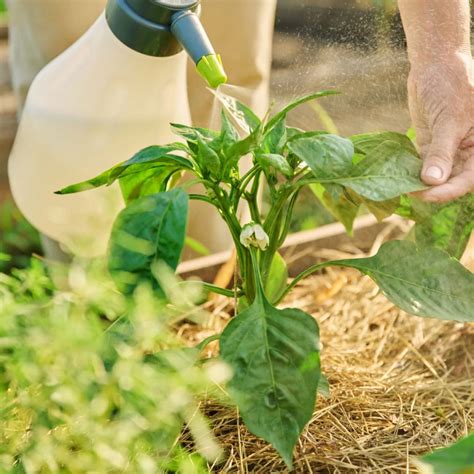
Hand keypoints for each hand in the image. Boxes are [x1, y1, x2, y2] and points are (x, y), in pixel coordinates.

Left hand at [408, 53, 473, 201]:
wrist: (436, 63)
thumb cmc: (452, 85)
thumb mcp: (450, 120)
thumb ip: (442, 152)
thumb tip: (433, 181)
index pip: (468, 179)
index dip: (448, 191)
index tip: (425, 195)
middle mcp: (467, 151)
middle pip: (451, 181)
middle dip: (432, 190)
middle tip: (408, 192)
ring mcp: (448, 148)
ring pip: (436, 175)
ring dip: (419, 183)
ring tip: (400, 187)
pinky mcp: (430, 144)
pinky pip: (422, 163)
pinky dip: (412, 170)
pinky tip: (399, 175)